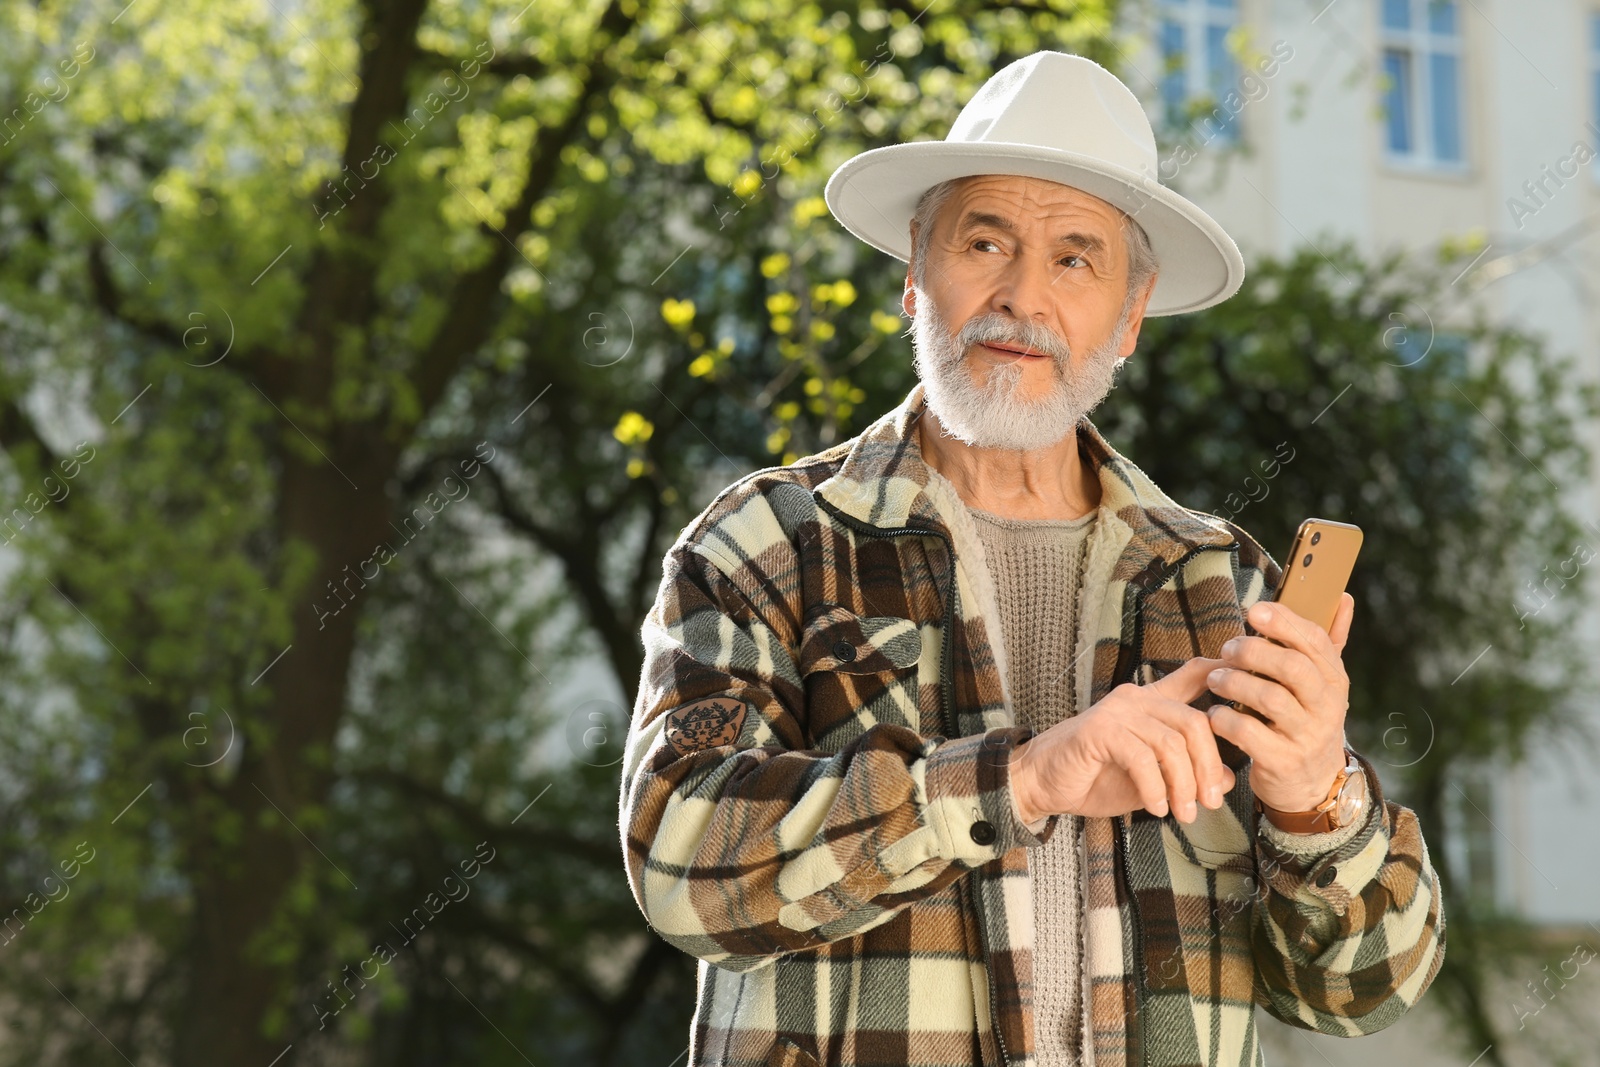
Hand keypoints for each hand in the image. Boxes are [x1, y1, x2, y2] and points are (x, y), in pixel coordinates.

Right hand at [1010, 656, 1236, 824]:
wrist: (1044, 783)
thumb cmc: (1096, 778)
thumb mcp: (1153, 780)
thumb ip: (1187, 774)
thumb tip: (1227, 780)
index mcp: (1151, 703)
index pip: (1193, 677)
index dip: (1222, 675)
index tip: (1248, 688)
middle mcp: (1137, 699)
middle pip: (1195, 723)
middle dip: (1209, 767)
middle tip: (1209, 803)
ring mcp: (1118, 712)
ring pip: (1172, 743)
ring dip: (1184, 785)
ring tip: (1183, 812)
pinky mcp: (1099, 731)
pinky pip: (1142, 758)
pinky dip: (1155, 787)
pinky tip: (1155, 807)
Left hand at [1205, 593, 1354, 813]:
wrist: (1312, 784)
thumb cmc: (1306, 720)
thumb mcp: (1322, 684)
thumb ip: (1329, 640)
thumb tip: (1342, 596)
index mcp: (1333, 680)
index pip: (1314, 642)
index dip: (1283, 622)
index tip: (1254, 611)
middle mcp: (1326, 707)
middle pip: (1291, 668)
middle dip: (1254, 652)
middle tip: (1228, 649)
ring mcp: (1306, 736)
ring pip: (1269, 699)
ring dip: (1235, 683)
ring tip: (1215, 679)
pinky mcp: (1283, 762)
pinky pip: (1249, 734)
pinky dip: (1225, 720)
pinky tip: (1214, 714)